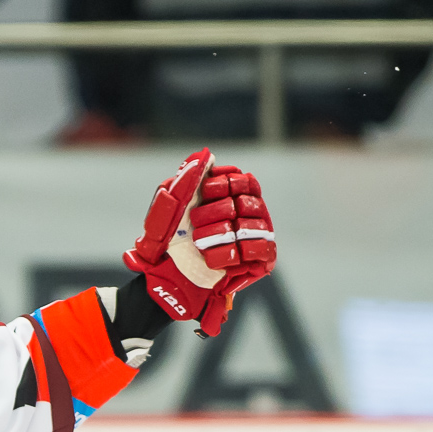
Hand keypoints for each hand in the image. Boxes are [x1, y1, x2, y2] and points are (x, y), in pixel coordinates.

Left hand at [124, 148, 275, 336]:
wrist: (169, 276)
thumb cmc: (170, 240)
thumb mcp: (169, 208)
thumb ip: (186, 181)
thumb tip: (206, 156)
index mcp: (233, 197)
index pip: (245, 181)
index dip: (225, 185)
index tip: (204, 192)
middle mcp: (249, 214)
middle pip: (248, 203)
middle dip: (217, 212)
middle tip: (195, 224)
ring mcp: (256, 236)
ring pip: (255, 226)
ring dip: (221, 235)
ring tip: (200, 244)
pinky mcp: (259, 261)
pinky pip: (263, 250)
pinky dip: (236, 254)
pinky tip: (213, 259)